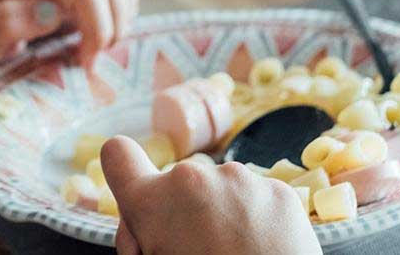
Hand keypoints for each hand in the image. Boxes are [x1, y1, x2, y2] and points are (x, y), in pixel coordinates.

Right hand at [100, 136, 321, 254]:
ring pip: (221, 190)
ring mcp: (242, 180)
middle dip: (184, 212)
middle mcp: (194, 177)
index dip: (124, 172)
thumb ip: (140, 233)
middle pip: (178, 184)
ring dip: (223, 214)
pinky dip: (257, 220)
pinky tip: (261, 250)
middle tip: (197, 253)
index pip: (118, 155)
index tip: (136, 189)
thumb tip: (146, 220)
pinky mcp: (281, 191)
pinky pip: (257, 197)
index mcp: (153, 202)